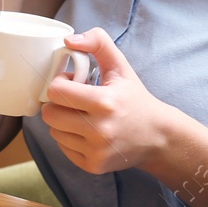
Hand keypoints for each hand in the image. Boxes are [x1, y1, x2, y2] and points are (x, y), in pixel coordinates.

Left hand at [40, 28, 179, 174]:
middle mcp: (100, 130)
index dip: (60, 83)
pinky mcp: (93, 166)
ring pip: (54, 131)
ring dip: (62, 121)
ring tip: (82, 115)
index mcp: (105, 102)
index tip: (74, 83)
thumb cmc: (134, 99)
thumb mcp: (120, 66)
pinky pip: (62, 148)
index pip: (55, 91)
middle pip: (50, 114)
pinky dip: (69, 138)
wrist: (157, 137)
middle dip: (57, 103)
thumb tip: (68, 40)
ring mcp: (96, 151)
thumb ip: (98, 43)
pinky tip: (86, 131)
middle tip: (74, 99)